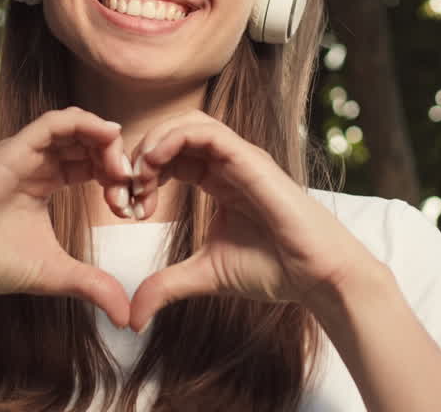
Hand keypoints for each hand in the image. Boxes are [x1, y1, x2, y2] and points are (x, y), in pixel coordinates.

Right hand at [0, 107, 136, 327]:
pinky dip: (85, 123)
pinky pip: (53, 122)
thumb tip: (128, 316)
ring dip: (106, 142)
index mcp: (44, 183)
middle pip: (87, 142)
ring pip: (75, 127)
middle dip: (116, 160)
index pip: (90, 165)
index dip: (116, 179)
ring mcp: (24, 155)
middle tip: (132, 186)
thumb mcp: (56, 273)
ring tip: (121, 169)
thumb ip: (93, 286)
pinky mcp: (13, 150)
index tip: (131, 208)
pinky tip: (108, 137)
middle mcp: (35, 164)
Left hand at [126, 111, 378, 332]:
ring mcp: (240, 157)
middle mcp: (228, 162)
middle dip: (139, 155)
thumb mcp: (204, 274)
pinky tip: (153, 167)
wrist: (316, 276)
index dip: (140, 174)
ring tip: (137, 178)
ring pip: (187, 122)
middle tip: (124, 191)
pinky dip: (172, 140)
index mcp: (218, 179)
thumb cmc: (273, 269)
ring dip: (153, 143)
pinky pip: (206, 132)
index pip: (169, 156)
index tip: (126, 209)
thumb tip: (132, 317)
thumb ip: (167, 286)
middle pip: (172, 132)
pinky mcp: (250, 159)